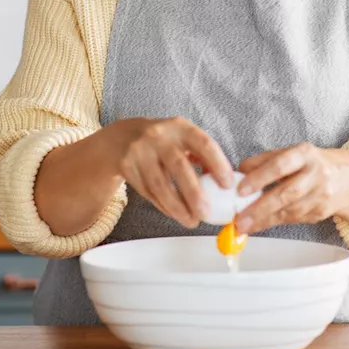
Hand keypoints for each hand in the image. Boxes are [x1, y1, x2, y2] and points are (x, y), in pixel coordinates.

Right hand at [107, 117, 233, 228]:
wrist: (120, 138)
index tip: (228, 186)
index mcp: (180, 127)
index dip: (218, 165)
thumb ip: (202, 156)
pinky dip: (163, 206)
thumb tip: (223, 183)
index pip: (204, 144)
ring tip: (192, 221)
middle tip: (206, 213)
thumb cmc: (162, 141)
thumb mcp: (182, 138)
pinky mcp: (127, 166)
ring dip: (178, 207)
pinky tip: (175, 214)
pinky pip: (148, 192)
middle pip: (179, 167)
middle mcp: (158, 136)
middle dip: (194, 194)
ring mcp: (140, 151)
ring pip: (160, 185)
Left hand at [232, 143, 348, 234]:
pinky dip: (275, 223)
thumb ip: (264, 160)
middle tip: (239, 219)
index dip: (260, 178)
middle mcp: (316, 174)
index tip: (240, 190)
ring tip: (244, 226)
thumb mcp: (290, 153)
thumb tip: (238, 172)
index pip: (280, 165)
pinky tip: (259, 225)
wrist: (346, 177)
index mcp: (305, 154)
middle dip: (260, 208)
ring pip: (291, 211)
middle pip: (287, 194)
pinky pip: (295, 219)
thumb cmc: (310, 163)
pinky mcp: (321, 212)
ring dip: (264, 220)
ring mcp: (321, 196)